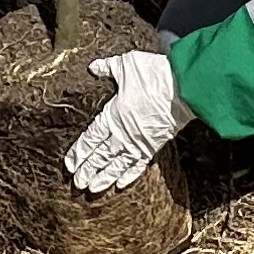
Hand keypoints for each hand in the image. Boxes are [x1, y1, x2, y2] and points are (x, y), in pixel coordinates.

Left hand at [62, 49, 191, 195]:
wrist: (184, 88)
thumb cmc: (154, 74)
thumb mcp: (126, 64)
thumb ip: (107, 68)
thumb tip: (93, 67)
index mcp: (113, 115)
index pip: (91, 138)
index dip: (79, 152)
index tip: (69, 164)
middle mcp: (123, 133)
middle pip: (101, 156)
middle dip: (88, 170)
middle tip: (76, 183)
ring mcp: (139, 141)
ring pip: (117, 164)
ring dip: (104, 177)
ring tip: (92, 189)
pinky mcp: (154, 145)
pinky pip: (139, 164)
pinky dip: (129, 175)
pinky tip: (120, 184)